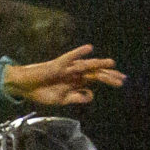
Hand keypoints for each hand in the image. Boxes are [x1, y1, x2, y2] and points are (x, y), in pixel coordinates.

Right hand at [3, 44, 125, 106]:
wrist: (26, 87)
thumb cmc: (42, 92)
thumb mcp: (62, 100)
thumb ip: (76, 97)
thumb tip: (91, 95)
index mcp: (76, 81)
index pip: (96, 79)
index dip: (109, 80)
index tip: (121, 83)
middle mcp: (74, 73)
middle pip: (95, 72)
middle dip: (109, 75)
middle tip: (123, 78)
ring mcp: (67, 68)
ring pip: (86, 66)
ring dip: (99, 64)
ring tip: (112, 63)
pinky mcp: (58, 64)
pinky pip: (70, 57)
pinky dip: (79, 53)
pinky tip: (89, 49)